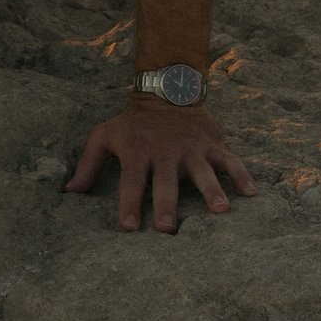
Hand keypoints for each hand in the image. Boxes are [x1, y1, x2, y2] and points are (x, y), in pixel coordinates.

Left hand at [64, 97, 256, 232]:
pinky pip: (230, 160)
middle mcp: (165, 151)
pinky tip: (251, 193)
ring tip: (220, 211)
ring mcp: (191, 148)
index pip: (131, 181)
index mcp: (138, 151)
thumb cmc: (132, 123)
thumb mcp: (104, 136)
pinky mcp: (212, 144)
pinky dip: (242, 174)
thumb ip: (87, 164)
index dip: (129, 204)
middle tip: (169, 228)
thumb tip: (69, 192)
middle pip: (165, 181)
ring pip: (202, 171)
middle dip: (167, 204)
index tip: (129, 228)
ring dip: (211, 190)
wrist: (165, 91)